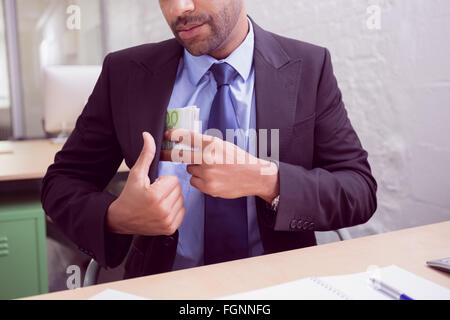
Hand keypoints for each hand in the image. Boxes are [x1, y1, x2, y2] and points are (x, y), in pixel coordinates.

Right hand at [106, 132, 184, 235]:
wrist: (122, 219)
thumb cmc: (129, 195)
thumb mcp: (136, 173)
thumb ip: (146, 155)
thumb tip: (148, 135)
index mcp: (155, 196)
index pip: (173, 180)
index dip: (163, 181)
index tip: (152, 186)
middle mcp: (163, 210)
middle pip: (178, 189)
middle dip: (168, 189)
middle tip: (154, 195)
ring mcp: (167, 221)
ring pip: (181, 200)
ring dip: (172, 199)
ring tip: (157, 203)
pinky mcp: (170, 229)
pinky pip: (182, 211)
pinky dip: (174, 209)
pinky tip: (162, 210)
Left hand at [160, 129, 278, 201]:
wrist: (254, 176)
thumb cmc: (238, 159)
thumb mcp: (223, 145)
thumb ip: (206, 144)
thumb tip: (186, 141)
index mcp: (212, 144)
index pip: (187, 136)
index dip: (174, 135)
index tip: (166, 135)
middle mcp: (208, 158)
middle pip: (180, 156)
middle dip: (168, 154)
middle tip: (161, 154)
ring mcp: (208, 173)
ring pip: (190, 169)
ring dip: (195, 168)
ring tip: (211, 169)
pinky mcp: (209, 187)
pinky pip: (194, 181)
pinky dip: (200, 180)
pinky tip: (212, 178)